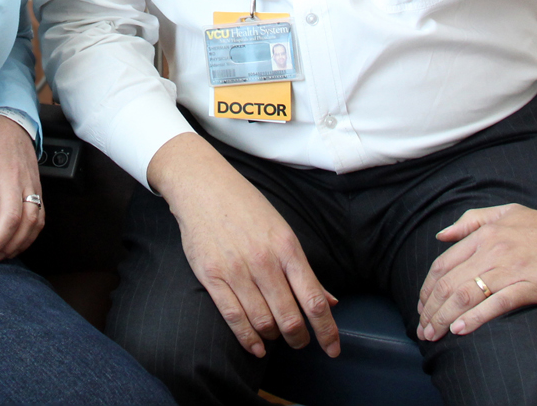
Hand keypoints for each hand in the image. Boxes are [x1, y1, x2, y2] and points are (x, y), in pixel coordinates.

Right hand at [147, 133, 339, 359]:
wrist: (204, 187)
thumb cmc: (247, 208)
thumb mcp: (283, 232)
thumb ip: (304, 270)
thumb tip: (330, 302)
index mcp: (287, 248)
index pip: (314, 300)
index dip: (326, 331)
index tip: (333, 350)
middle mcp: (264, 261)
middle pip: (289, 317)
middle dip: (299, 338)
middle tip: (300, 343)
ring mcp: (236, 270)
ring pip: (262, 321)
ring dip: (274, 337)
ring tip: (275, 337)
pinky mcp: (211, 276)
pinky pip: (233, 317)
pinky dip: (248, 339)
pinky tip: (256, 347)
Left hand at [415, 203, 536, 341]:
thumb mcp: (507, 212)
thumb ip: (471, 220)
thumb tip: (441, 235)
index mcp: (485, 234)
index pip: (443, 265)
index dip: (427, 289)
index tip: (421, 306)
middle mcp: (493, 251)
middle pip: (449, 283)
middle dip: (430, 309)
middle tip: (423, 328)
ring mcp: (511, 269)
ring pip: (467, 295)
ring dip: (445, 318)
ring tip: (434, 334)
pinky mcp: (531, 286)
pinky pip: (496, 304)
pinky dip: (474, 318)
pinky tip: (460, 330)